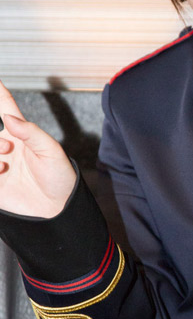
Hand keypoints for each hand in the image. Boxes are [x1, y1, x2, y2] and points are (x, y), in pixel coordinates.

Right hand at [0, 81, 75, 217]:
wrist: (58, 210)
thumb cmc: (60, 178)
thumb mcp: (51, 151)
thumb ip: (30, 132)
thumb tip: (8, 117)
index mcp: (22, 135)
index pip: (5, 108)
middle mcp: (7, 147)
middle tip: (7, 149)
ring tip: (4, 165)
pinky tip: (1, 173)